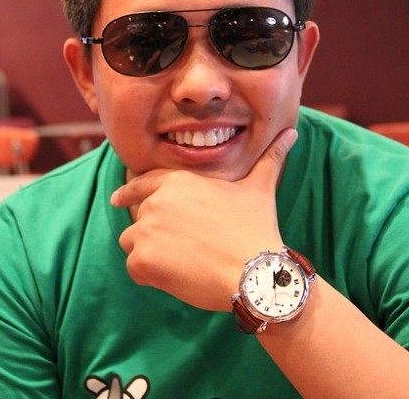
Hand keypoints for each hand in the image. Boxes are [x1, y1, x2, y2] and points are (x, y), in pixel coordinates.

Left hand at [112, 128, 297, 311]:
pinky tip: (176, 277)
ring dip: (148, 253)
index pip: (140, 183)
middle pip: (137, 216)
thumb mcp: (260, 187)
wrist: (256, 270)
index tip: (115, 199)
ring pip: (131, 242)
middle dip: (152, 231)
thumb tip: (293, 132)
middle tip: (177, 247)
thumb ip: (271, 158)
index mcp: (177, 180)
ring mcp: (146, 230)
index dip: (127, 192)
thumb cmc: (256, 227)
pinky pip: (134, 269)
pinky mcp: (142, 260)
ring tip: (179, 262)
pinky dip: (150, 276)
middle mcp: (156, 201)